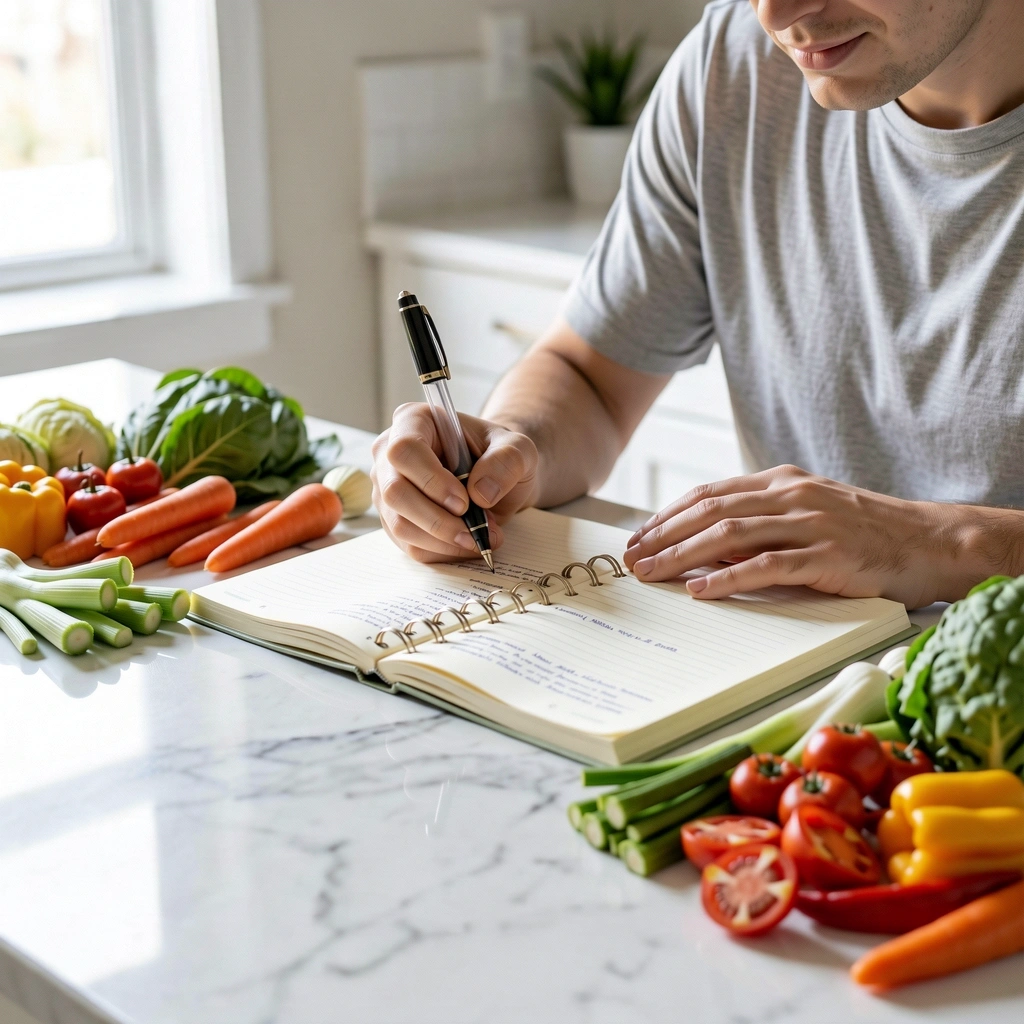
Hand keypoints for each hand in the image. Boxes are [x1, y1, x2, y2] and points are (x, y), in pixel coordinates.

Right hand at [371, 403, 538, 562]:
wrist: (496, 478)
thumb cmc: (500, 456)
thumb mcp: (519, 449)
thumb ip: (507, 461)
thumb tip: (480, 493)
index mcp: (414, 422)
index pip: (404, 449)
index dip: (431, 480)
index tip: (464, 501)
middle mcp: (390, 455)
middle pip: (395, 492)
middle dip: (438, 519)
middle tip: (474, 530)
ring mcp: (387, 490)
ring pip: (400, 524)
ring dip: (444, 540)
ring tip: (480, 537)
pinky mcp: (395, 521)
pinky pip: (410, 545)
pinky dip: (442, 552)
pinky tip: (467, 543)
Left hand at [622, 465, 999, 607]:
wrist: (931, 541)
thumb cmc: (866, 533)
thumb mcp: (809, 515)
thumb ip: (762, 523)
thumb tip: (708, 547)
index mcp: (783, 482)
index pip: (710, 493)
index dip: (668, 515)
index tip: (639, 536)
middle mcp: (791, 496)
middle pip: (710, 510)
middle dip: (663, 535)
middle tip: (631, 558)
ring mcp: (810, 524)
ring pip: (729, 534)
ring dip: (682, 555)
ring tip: (652, 573)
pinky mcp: (828, 556)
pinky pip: (767, 565)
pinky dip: (728, 577)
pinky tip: (700, 590)